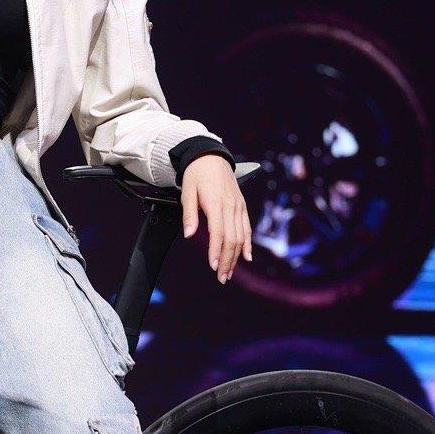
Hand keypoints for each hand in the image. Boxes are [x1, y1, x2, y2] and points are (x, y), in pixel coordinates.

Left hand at [180, 154, 251, 283]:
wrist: (210, 156)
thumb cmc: (196, 175)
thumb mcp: (187, 192)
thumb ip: (189, 214)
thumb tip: (189, 234)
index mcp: (216, 204)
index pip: (218, 233)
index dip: (216, 251)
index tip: (213, 266)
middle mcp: (230, 206)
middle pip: (232, 239)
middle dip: (227, 260)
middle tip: (221, 277)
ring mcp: (238, 207)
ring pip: (240, 236)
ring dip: (235, 257)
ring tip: (229, 272)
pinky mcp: (242, 206)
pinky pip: (247, 228)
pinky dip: (247, 244)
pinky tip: (246, 257)